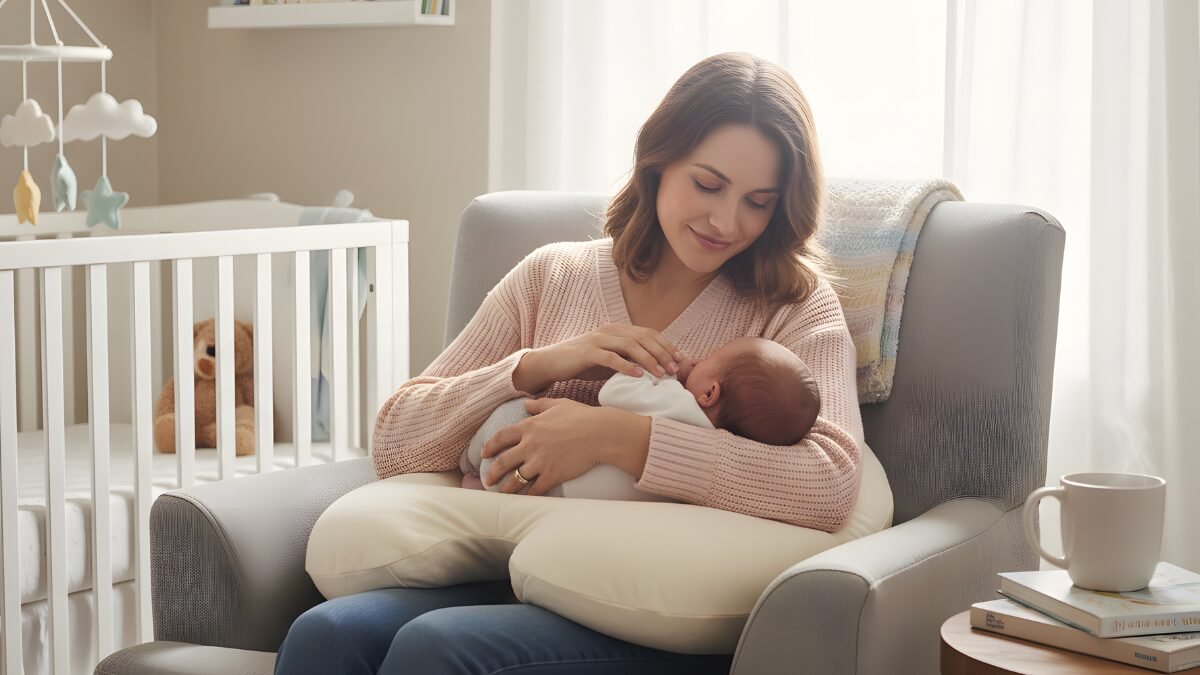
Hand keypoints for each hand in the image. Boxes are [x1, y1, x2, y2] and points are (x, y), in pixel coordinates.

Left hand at [481, 398, 639, 496]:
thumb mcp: (558, 404)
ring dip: (506, 489)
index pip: (501, 437)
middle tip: (487, 480)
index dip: (490, 447)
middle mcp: (530, 445)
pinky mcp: (552, 475)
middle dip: (492, 473)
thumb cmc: (582, 416)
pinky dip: (528, 495)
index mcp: (530, 426)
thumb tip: (526, 404)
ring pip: (515, 479)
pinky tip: (524, 499)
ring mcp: (540, 462)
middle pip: (503, 462)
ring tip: (501, 494)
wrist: (601, 433)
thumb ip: (539, 405)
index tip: (484, 454)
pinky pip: (535, 489)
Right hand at [513, 324, 685, 393]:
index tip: (680, 359)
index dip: (666, 344)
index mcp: (617, 330)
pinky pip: (611, 357)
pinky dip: (627, 366)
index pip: (648, 333)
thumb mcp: (608, 360)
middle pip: (643, 338)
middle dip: (662, 353)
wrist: (550, 363)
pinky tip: (639, 375)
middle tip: (675, 369)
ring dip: (649, 360)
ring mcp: (598, 339)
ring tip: (661, 373)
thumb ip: (627, 360)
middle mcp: (609, 331)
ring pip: (630, 346)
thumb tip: (653, 371)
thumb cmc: (581, 364)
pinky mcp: (587, 352)